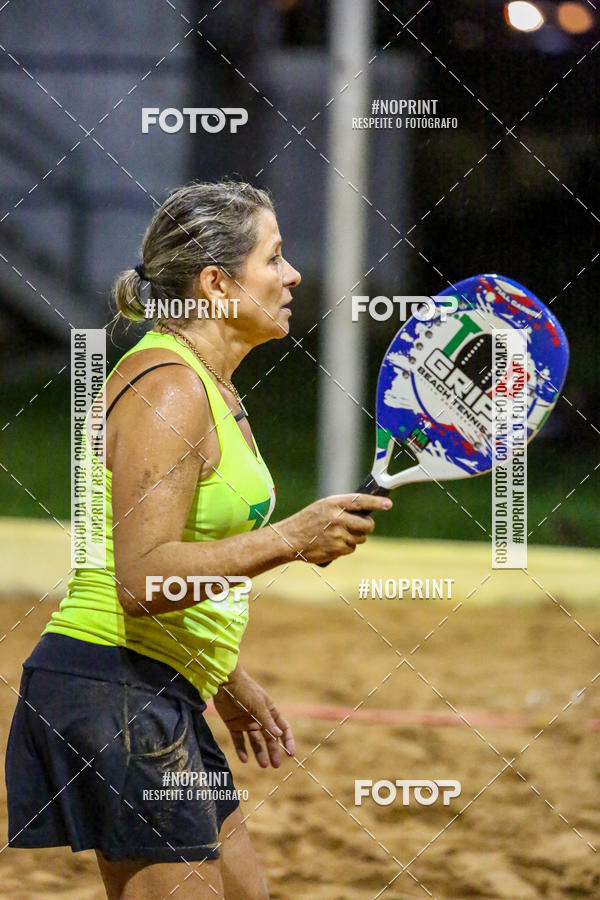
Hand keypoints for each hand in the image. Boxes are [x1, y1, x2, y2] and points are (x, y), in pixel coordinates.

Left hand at [214, 667, 295, 767]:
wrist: (225, 682)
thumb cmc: (246, 690)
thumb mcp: (258, 706)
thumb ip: (268, 721)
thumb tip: (279, 735)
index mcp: (270, 711)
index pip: (282, 728)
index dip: (288, 740)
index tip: (290, 753)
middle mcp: (259, 718)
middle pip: (269, 738)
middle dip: (273, 751)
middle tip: (276, 765)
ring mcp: (246, 722)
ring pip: (255, 742)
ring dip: (259, 753)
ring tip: (263, 765)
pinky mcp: (233, 725)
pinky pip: (239, 741)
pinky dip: (241, 750)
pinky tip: (244, 759)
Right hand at [277, 493, 392, 563]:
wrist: (290, 539)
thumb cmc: (309, 520)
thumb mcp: (324, 506)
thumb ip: (343, 507)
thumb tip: (366, 511)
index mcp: (333, 503)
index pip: (360, 501)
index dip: (376, 502)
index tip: (388, 504)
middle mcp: (336, 518)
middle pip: (367, 524)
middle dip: (367, 526)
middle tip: (363, 526)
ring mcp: (337, 535)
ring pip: (360, 538)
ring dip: (354, 538)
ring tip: (338, 534)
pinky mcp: (336, 549)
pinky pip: (351, 549)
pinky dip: (345, 547)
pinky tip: (333, 543)